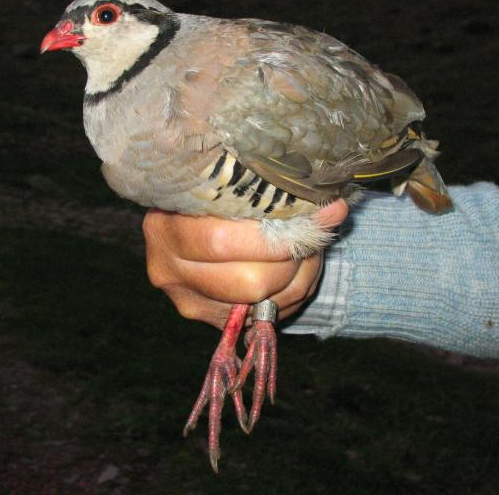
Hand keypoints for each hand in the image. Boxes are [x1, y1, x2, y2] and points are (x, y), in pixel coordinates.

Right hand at [143, 200, 349, 328]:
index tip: (316, 216)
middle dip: (293, 260)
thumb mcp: (224, 179)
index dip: (276, 236)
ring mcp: (189, 301)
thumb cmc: (210, 187)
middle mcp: (169, 271)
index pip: (222, 243)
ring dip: (300, 277)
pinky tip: (295, 268)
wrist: (183, 218)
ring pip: (264, 303)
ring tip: (309, 247)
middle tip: (313, 234)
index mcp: (165, 229)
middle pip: (249, 282)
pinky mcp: (210, 319)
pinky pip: (266, 315)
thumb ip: (266, 190)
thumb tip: (332, 207)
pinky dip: (292, 292)